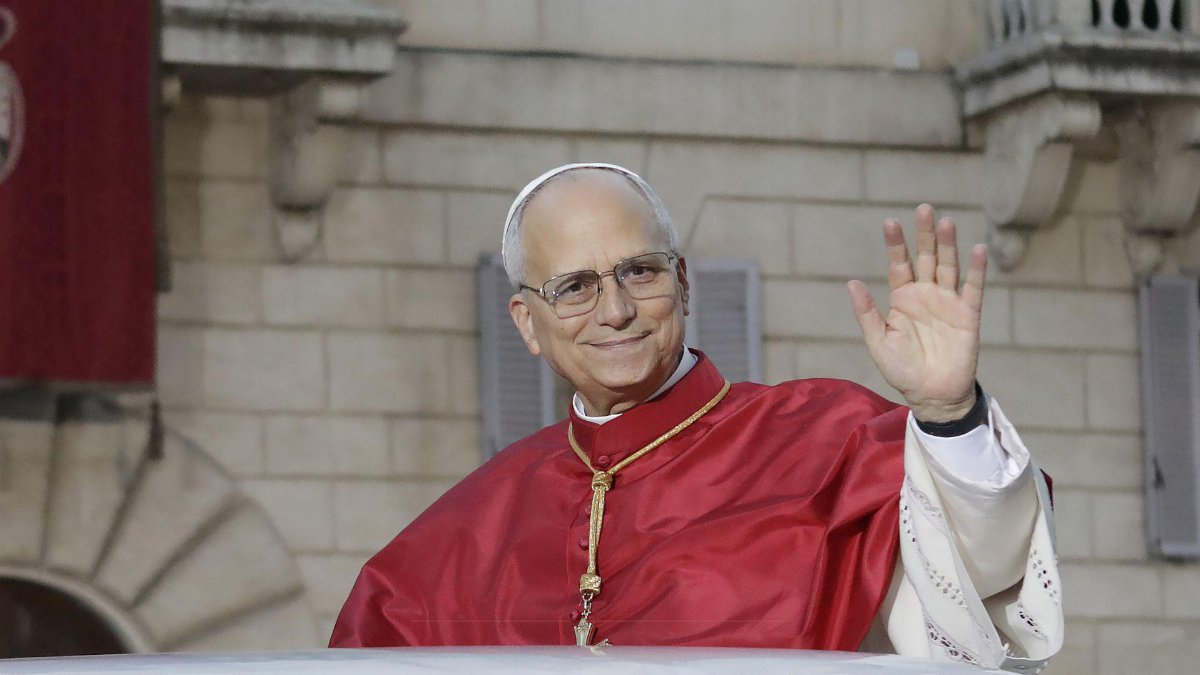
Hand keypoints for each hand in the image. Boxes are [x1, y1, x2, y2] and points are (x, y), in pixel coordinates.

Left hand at [846, 204, 984, 422]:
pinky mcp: (968, 315)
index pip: (899, 264)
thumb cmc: (902, 370)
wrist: (931, 396)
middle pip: (926, 257)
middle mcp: (926, 294)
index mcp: (902, 298)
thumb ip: (867, 313)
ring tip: (946, 222)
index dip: (895, 244)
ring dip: (948, 245)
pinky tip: (976, 249)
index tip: (890, 222)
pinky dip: (976, 269)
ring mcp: (948, 302)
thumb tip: (852, 283)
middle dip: (924, 234)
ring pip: (948, 267)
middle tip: (923, 209)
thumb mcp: (878, 342)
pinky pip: (973, 288)